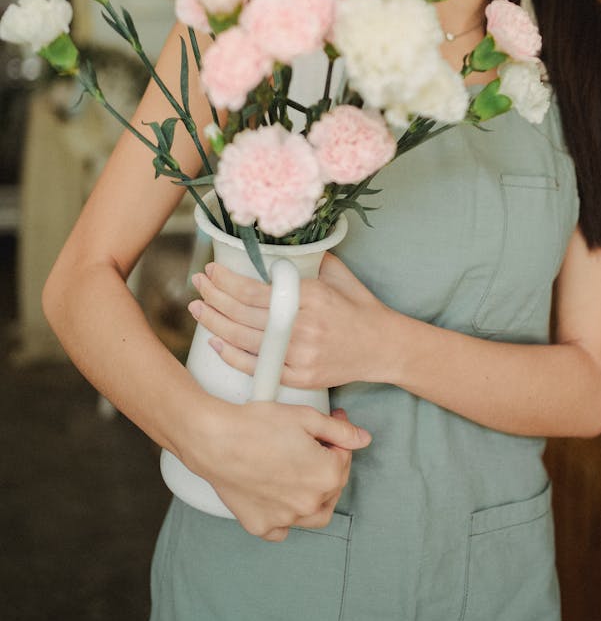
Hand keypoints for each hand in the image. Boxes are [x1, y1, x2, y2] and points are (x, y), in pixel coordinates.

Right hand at [183, 399, 370, 540]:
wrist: (215, 440)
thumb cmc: (257, 425)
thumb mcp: (305, 417)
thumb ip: (339, 432)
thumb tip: (364, 439)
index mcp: (325, 476)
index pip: (344, 458)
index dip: (337, 439)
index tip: (328, 426)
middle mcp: (309, 504)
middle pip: (332, 486)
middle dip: (328, 464)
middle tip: (312, 445)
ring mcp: (285, 519)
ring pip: (314, 514)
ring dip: (316, 495)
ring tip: (303, 473)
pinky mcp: (261, 525)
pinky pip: (282, 529)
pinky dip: (287, 517)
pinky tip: (281, 497)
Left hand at [189, 252, 392, 388]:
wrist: (383, 347)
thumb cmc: (359, 307)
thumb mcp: (337, 276)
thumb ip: (309, 260)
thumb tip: (278, 244)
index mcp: (311, 296)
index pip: (255, 290)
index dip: (227, 281)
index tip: (212, 270)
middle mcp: (303, 326)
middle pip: (244, 314)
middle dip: (214, 298)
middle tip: (198, 284)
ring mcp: (301, 355)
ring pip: (245, 340)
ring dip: (215, 324)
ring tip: (197, 309)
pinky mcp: (301, 377)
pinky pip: (259, 367)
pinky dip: (233, 356)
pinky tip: (216, 342)